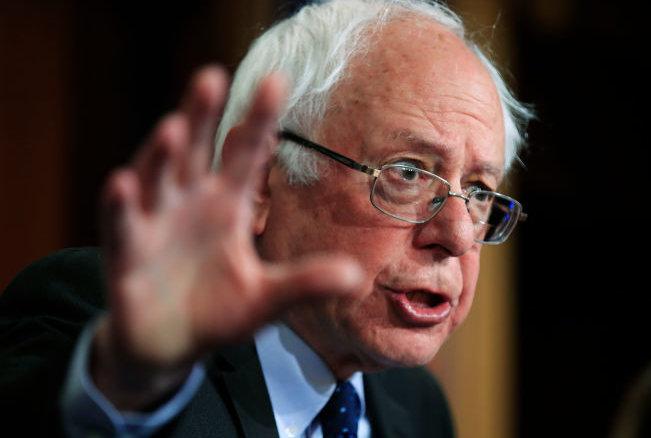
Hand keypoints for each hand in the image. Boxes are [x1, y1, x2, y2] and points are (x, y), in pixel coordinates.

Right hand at [93, 66, 361, 408]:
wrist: (169, 346)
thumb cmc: (218, 312)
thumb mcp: (267, 298)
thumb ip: (306, 283)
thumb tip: (357, 278)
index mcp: (227, 205)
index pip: (245, 155)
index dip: (259, 121)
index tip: (277, 83)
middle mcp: (188, 203)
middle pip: (195, 152)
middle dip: (202, 116)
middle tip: (212, 76)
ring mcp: (154, 224)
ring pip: (157, 180)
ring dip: (162, 155)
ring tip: (175, 127)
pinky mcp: (125, 255)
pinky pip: (121, 227)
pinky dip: (120, 207)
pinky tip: (123, 183)